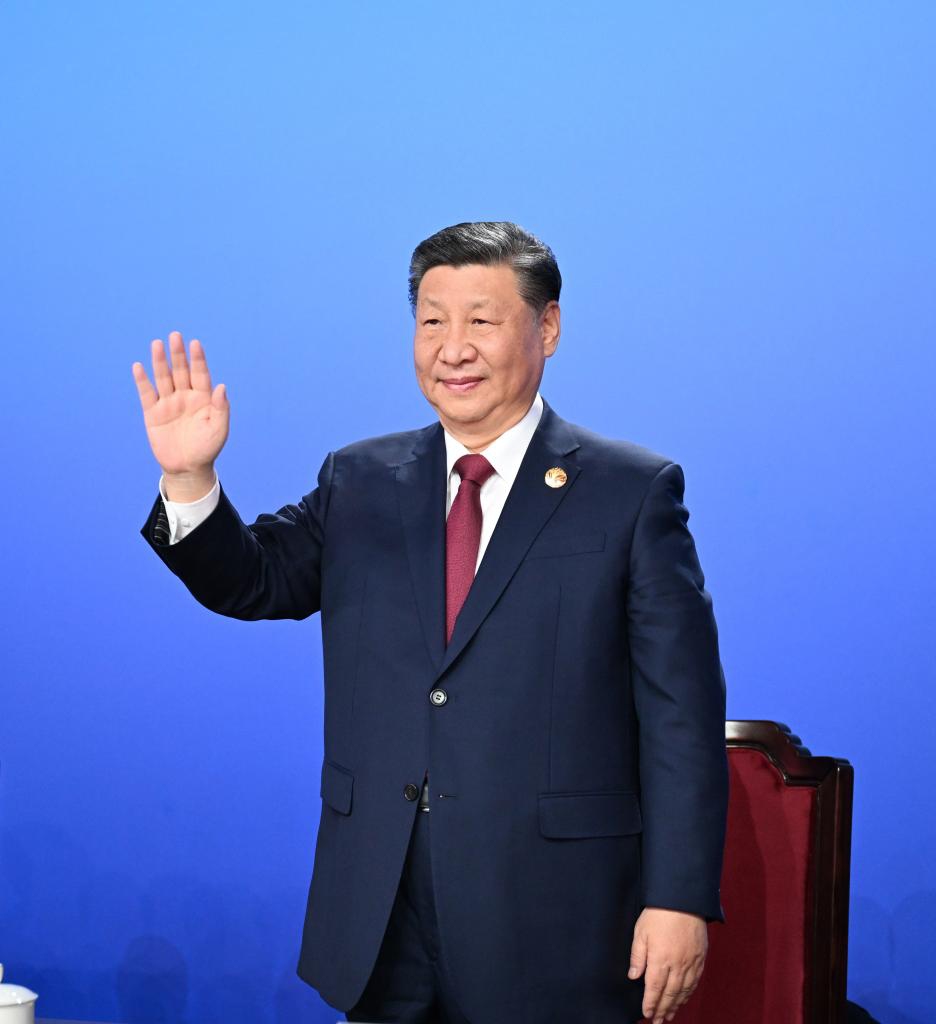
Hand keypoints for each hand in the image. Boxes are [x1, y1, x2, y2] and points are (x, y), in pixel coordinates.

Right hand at [132, 331, 228, 498]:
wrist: (187, 468)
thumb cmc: (207, 449)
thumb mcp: (219, 430)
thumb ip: (221, 408)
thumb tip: (221, 386)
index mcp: (203, 398)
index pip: (200, 374)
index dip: (198, 359)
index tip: (195, 343)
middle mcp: (185, 396)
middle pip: (180, 371)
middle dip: (178, 354)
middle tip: (175, 336)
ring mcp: (168, 403)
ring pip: (163, 378)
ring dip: (160, 361)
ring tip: (157, 344)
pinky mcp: (153, 413)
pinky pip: (147, 393)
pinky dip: (142, 380)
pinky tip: (138, 366)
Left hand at [628, 907, 707, 1022]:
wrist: (684, 900)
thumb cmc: (659, 913)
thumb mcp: (641, 932)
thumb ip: (637, 956)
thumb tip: (633, 976)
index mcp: (660, 959)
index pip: (654, 988)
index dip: (650, 1003)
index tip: (646, 1014)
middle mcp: (677, 965)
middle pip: (670, 994)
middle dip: (662, 1009)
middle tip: (657, 1021)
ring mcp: (690, 962)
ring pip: (683, 990)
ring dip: (676, 1005)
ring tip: (669, 1015)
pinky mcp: (700, 958)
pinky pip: (695, 982)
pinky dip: (688, 993)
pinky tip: (683, 998)